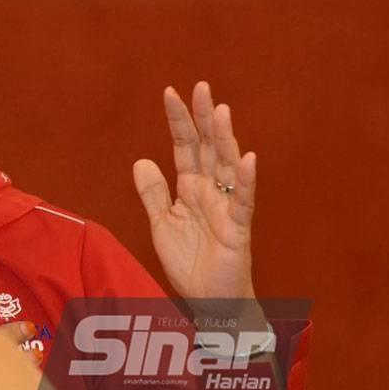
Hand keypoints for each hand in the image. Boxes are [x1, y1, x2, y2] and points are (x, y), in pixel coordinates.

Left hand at [133, 82, 256, 302]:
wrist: (209, 302)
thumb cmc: (191, 263)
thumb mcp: (162, 224)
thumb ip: (154, 193)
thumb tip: (142, 159)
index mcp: (191, 188)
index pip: (185, 147)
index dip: (178, 121)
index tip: (170, 92)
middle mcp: (211, 191)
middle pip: (207, 148)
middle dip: (203, 118)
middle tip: (200, 87)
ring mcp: (226, 208)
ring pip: (226, 166)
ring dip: (224, 139)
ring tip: (219, 110)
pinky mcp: (238, 230)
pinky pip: (242, 202)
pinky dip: (244, 180)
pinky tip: (246, 158)